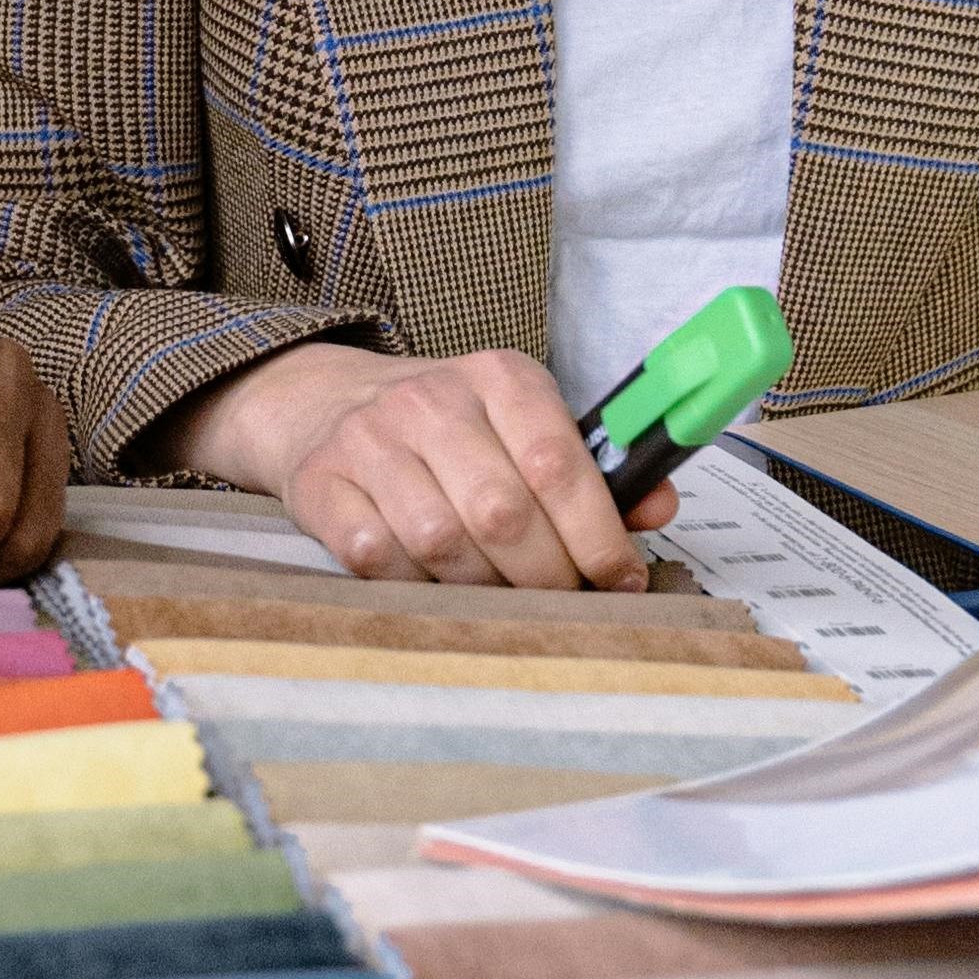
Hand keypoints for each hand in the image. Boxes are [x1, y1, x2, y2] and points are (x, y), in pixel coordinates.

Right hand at [157, 342, 670, 587]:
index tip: (620, 580)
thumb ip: (592, 469)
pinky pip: (377, 557)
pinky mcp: (321, 483)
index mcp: (499, 378)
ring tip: (504, 595)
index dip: (597, 535)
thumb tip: (657, 508)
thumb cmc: (447, 431)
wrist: (326, 404)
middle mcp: (431, 401)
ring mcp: (368, 440)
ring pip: (440, 541)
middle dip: (546, 575)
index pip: (558, 462)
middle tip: (563, 600)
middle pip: (502, 513)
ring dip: (483, 586)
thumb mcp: (523, 425)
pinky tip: (435, 582)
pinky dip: (415, 585)